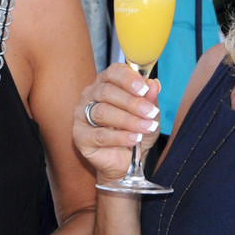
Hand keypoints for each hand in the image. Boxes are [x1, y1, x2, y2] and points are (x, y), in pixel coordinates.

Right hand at [73, 63, 161, 182]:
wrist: (127, 162)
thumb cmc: (136, 132)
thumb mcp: (149, 116)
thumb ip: (151, 100)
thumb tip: (154, 84)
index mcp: (107, 83)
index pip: (113, 72)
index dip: (128, 79)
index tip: (144, 89)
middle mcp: (91, 95)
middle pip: (107, 92)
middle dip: (132, 102)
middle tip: (150, 112)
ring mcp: (82, 115)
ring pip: (102, 112)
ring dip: (128, 120)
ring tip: (145, 128)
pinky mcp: (80, 136)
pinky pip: (99, 135)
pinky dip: (120, 137)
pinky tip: (134, 139)